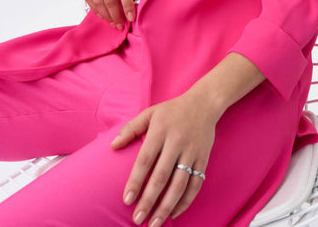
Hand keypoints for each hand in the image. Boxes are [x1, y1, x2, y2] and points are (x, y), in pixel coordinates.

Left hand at [110, 91, 217, 225]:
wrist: (204, 103)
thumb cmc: (172, 110)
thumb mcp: (150, 113)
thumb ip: (131, 128)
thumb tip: (113, 146)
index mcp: (160, 130)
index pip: (145, 159)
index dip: (136, 181)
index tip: (127, 200)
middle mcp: (176, 142)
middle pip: (162, 176)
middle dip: (149, 200)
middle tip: (138, 219)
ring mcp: (191, 152)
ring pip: (180, 184)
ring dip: (167, 206)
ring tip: (155, 223)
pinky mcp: (203, 159)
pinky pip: (195, 184)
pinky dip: (186, 201)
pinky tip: (174, 213)